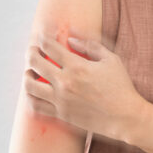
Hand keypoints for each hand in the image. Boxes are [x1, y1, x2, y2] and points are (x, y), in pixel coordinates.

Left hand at [24, 31, 146, 141]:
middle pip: (34, 62)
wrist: (125, 117)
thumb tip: (71, 39)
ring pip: (29, 85)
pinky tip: (35, 91)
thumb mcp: (111, 60)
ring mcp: (60, 100)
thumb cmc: (121, 87)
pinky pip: (36, 106)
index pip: (49, 46)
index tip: (43, 34)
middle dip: (31, 51)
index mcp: (77, 66)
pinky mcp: (61, 115)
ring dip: (27, 75)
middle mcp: (65, 83)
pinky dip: (31, 97)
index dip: (43, 36)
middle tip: (33, 50)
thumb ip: (90, 46)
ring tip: (31, 72)